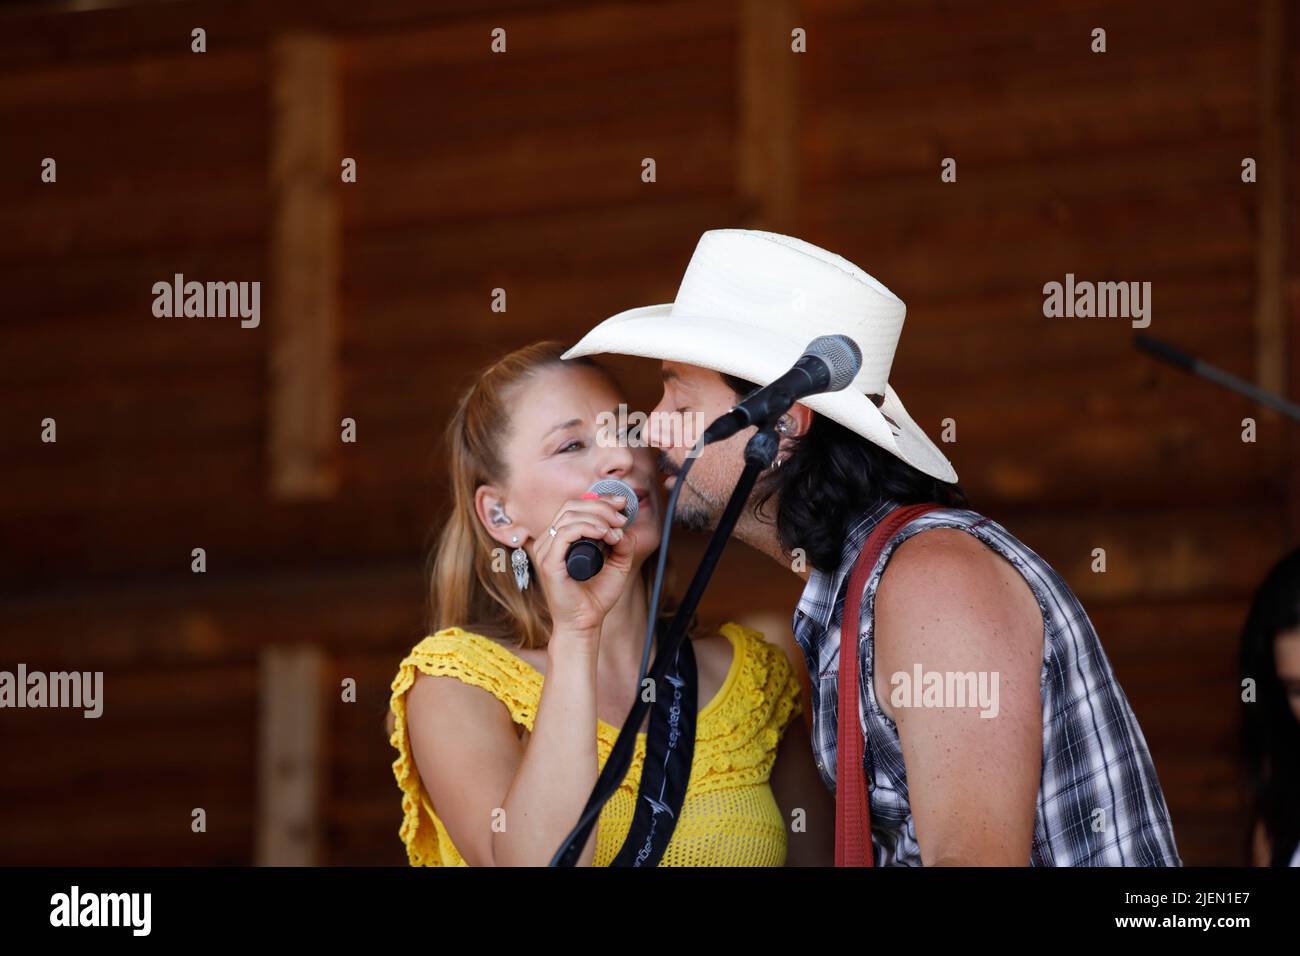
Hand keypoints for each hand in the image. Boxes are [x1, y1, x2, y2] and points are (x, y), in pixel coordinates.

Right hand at [530, 493, 637, 635]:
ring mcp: (547, 551)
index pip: (576, 507)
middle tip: (622, 516)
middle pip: (572, 506)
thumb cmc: (595, 596)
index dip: (599, 500)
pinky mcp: (549, 563)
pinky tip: (604, 534)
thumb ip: (622, 544)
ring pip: (569, 516)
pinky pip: (564, 533)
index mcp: (562, 539)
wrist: (584, 623)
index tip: (622, 503)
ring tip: (615, 529)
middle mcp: (551, 541)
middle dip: (601, 506)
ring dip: (597, 517)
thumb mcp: (617, 564)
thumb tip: (624, 527)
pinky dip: (587, 528)